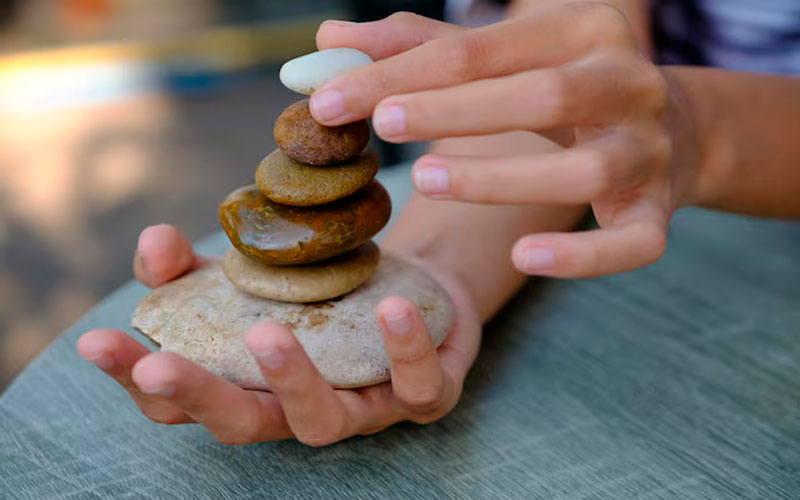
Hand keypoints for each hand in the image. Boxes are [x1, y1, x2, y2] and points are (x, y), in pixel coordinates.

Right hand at [77, 224, 479, 445]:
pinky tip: (390, 309)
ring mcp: (364, 408)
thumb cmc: (320, 293)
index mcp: (251, 386)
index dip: (135, 380)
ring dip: (291, 380)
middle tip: (160, 367)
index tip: (97, 342)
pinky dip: (403, 352)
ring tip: (267, 334)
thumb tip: (154, 241)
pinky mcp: (424, 394)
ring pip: (322, 421)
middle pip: (242, 424)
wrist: (416, 289)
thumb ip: (194, 265)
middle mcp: (299, 409)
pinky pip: (419, 388)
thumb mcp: (253, 273)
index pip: (182, 402)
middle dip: (198, 397)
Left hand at [312, 5, 702, 277]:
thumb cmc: (561, 87)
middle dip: (454, 111)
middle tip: (382, 127)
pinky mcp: (660, 212)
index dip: (402, 72)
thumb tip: (328, 37)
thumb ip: (419, 48)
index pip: (481, 49)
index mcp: (583, 30)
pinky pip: (632, 243)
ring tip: (427, 180)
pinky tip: (523, 257)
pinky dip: (582, 256)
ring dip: (502, 178)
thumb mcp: (503, 58)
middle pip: (542, 96)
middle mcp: (628, 83)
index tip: (330, 98)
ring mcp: (650, 151)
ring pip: (584, 170)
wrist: (670, 127)